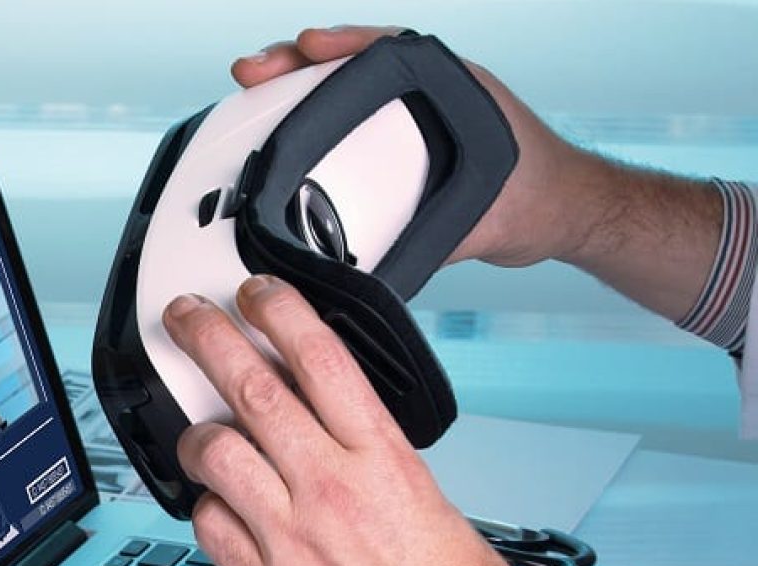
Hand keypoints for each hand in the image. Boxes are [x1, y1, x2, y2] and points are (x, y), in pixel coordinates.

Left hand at [165, 277, 558, 565]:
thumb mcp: (422, 497)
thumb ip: (363, 459)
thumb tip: (317, 428)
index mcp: (382, 459)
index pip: (320, 357)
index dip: (278, 312)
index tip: (255, 294)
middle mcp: (331, 490)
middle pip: (251, 389)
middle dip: (207, 340)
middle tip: (186, 316)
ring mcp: (292, 539)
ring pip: (213, 454)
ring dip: (194, 435)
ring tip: (195, 432)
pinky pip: (208, 528)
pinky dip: (204, 510)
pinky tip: (217, 509)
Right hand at [231, 26, 599, 268]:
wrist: (561, 213)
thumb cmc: (537, 201)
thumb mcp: (482, 223)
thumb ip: (431, 242)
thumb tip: (372, 271)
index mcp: (453, 89)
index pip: (387, 52)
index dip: (341, 46)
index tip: (303, 48)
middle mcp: (428, 91)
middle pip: (351, 63)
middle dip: (297, 62)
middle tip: (252, 71)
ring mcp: (411, 111)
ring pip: (345, 87)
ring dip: (297, 86)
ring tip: (252, 89)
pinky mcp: (400, 135)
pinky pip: (349, 116)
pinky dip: (311, 116)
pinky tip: (277, 128)